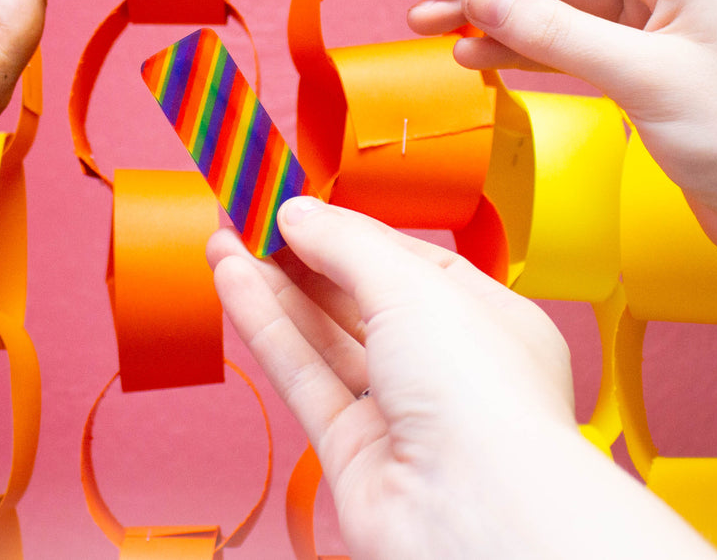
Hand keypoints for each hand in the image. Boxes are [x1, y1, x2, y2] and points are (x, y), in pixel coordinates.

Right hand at [210, 198, 716, 559]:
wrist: (473, 511)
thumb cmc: (483, 397)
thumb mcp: (412, 286)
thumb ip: (346, 244)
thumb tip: (299, 214)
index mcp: (491, 322)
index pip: (413, 263)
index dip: (352, 232)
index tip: (299, 204)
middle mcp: (448, 370)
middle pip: (363, 302)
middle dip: (305, 258)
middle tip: (251, 219)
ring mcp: (400, 415)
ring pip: (327, 341)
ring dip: (274, 289)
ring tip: (225, 242)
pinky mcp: (353, 453)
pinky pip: (304, 379)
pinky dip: (268, 331)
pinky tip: (233, 285)